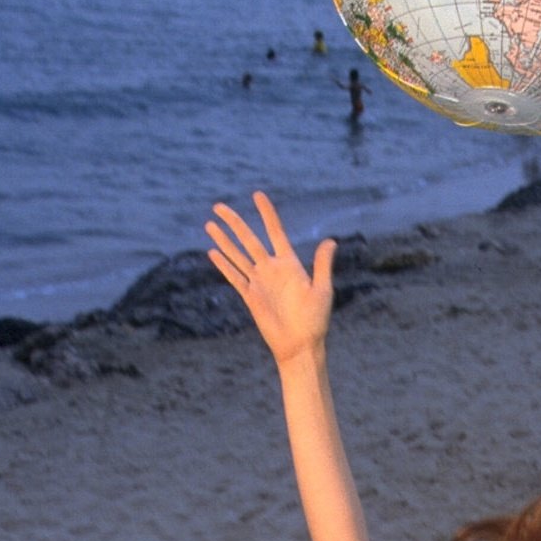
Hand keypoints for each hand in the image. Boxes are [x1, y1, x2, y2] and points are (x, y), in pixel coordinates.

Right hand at [206, 192, 334, 366]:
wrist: (300, 346)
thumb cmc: (315, 320)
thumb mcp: (321, 290)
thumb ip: (322, 265)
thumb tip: (330, 240)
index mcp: (289, 264)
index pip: (274, 231)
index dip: (266, 213)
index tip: (257, 195)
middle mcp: (272, 269)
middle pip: (249, 239)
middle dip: (234, 222)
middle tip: (218, 206)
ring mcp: (259, 282)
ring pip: (237, 255)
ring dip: (223, 240)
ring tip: (209, 224)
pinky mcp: (250, 297)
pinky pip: (234, 277)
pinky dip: (224, 265)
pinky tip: (212, 252)